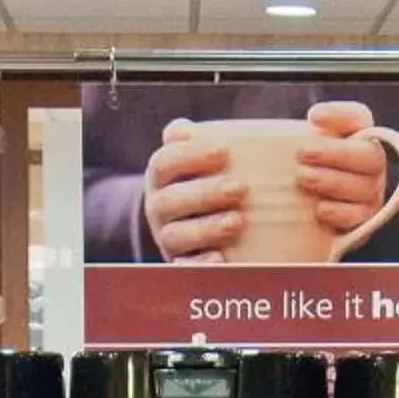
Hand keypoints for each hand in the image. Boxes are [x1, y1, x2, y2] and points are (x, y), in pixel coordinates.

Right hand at [144, 120, 244, 263]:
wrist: (188, 224)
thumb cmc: (202, 180)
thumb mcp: (195, 159)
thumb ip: (192, 141)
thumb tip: (182, 129)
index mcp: (161, 177)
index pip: (166, 163)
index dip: (191, 155)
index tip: (224, 151)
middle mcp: (158, 208)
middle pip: (171, 200)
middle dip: (205, 194)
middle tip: (240, 188)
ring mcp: (167, 237)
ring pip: (175, 236)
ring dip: (206, 229)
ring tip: (237, 221)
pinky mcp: (180, 264)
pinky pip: (184, 268)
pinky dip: (200, 265)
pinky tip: (221, 259)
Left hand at [298, 100, 386, 236]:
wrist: (300, 217)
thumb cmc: (301, 174)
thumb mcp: (296, 148)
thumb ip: (302, 131)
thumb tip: (315, 117)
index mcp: (358, 137)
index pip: (358, 117)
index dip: (340, 115)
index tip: (312, 117)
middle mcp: (371, 165)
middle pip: (367, 155)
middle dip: (335, 153)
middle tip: (302, 153)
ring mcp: (371, 194)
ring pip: (364, 187)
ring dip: (332, 181)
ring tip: (303, 178)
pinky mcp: (363, 222)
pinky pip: (358, 217)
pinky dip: (339, 212)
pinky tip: (319, 208)